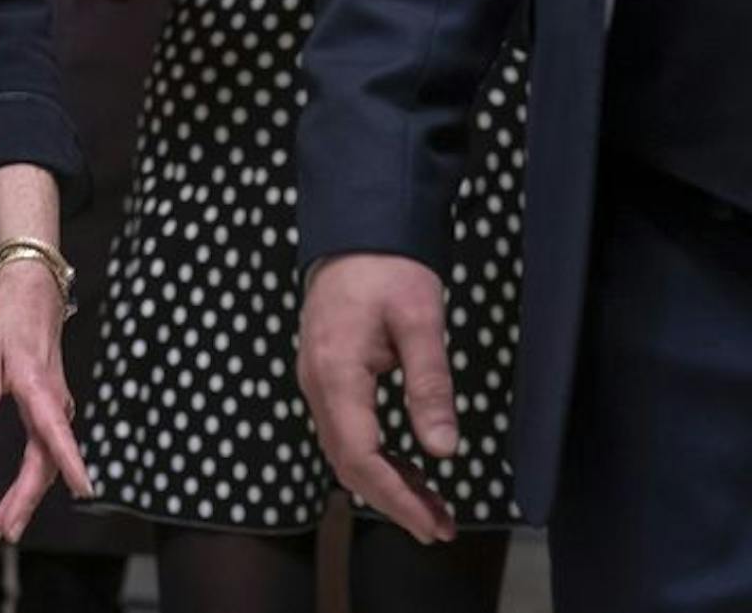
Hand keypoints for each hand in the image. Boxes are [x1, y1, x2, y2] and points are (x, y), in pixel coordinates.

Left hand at [0, 265, 93, 545]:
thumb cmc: (7, 323)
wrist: (31, 304)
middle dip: (24, 502)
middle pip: (44, 464)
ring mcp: (53, 414)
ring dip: (23, 500)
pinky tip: (13, 502)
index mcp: (38, 389)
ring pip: (43, 467)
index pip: (55, 430)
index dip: (70, 460)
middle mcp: (53, 407)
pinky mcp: (48, 417)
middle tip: (0, 534)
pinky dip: (27, 485)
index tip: (85, 489)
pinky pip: (41, 458)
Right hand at [297, 253, 459, 543]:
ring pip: (344, 449)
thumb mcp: (421, 322)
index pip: (360, 453)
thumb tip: (443, 449)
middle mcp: (317, 383)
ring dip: (386, 483)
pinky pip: (345, 430)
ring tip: (433, 507)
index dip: (396, 496)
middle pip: (347, 462)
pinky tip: (409, 468)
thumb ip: (430, 385)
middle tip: (439, 527)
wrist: (357, 232)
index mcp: (336, 372)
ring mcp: (317, 380)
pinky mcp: (327, 376)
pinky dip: (376, 458)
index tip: (432, 522)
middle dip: (393, 500)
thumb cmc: (389, 269)